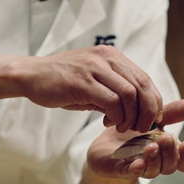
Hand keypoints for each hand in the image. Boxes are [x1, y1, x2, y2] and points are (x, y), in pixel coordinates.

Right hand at [15, 46, 162, 132]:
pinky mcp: (82, 83)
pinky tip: (108, 123)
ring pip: (129, 94)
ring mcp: (94, 69)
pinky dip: (116, 117)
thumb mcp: (93, 81)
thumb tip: (136, 111)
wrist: (31, 75)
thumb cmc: (61, 81)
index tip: (150, 118)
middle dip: (147, 111)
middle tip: (143, 127)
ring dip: (131, 116)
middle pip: (142, 85)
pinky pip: (111, 102)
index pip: (144, 78)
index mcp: (112, 56)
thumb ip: (113, 90)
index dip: (153, 101)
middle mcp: (106, 58)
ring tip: (124, 127)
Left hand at [86, 99, 183, 182]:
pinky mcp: (120, 170)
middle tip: (166, 139)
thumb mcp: (153, 118)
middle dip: (170, 153)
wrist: (106, 140)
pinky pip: (129, 174)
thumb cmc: (134, 132)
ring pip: (152, 171)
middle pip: (170, 166)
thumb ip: (172, 113)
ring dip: (154, 160)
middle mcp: (156, 164)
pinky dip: (135, 170)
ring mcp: (139, 169)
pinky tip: (138, 163)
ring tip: (151, 146)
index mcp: (167, 153)